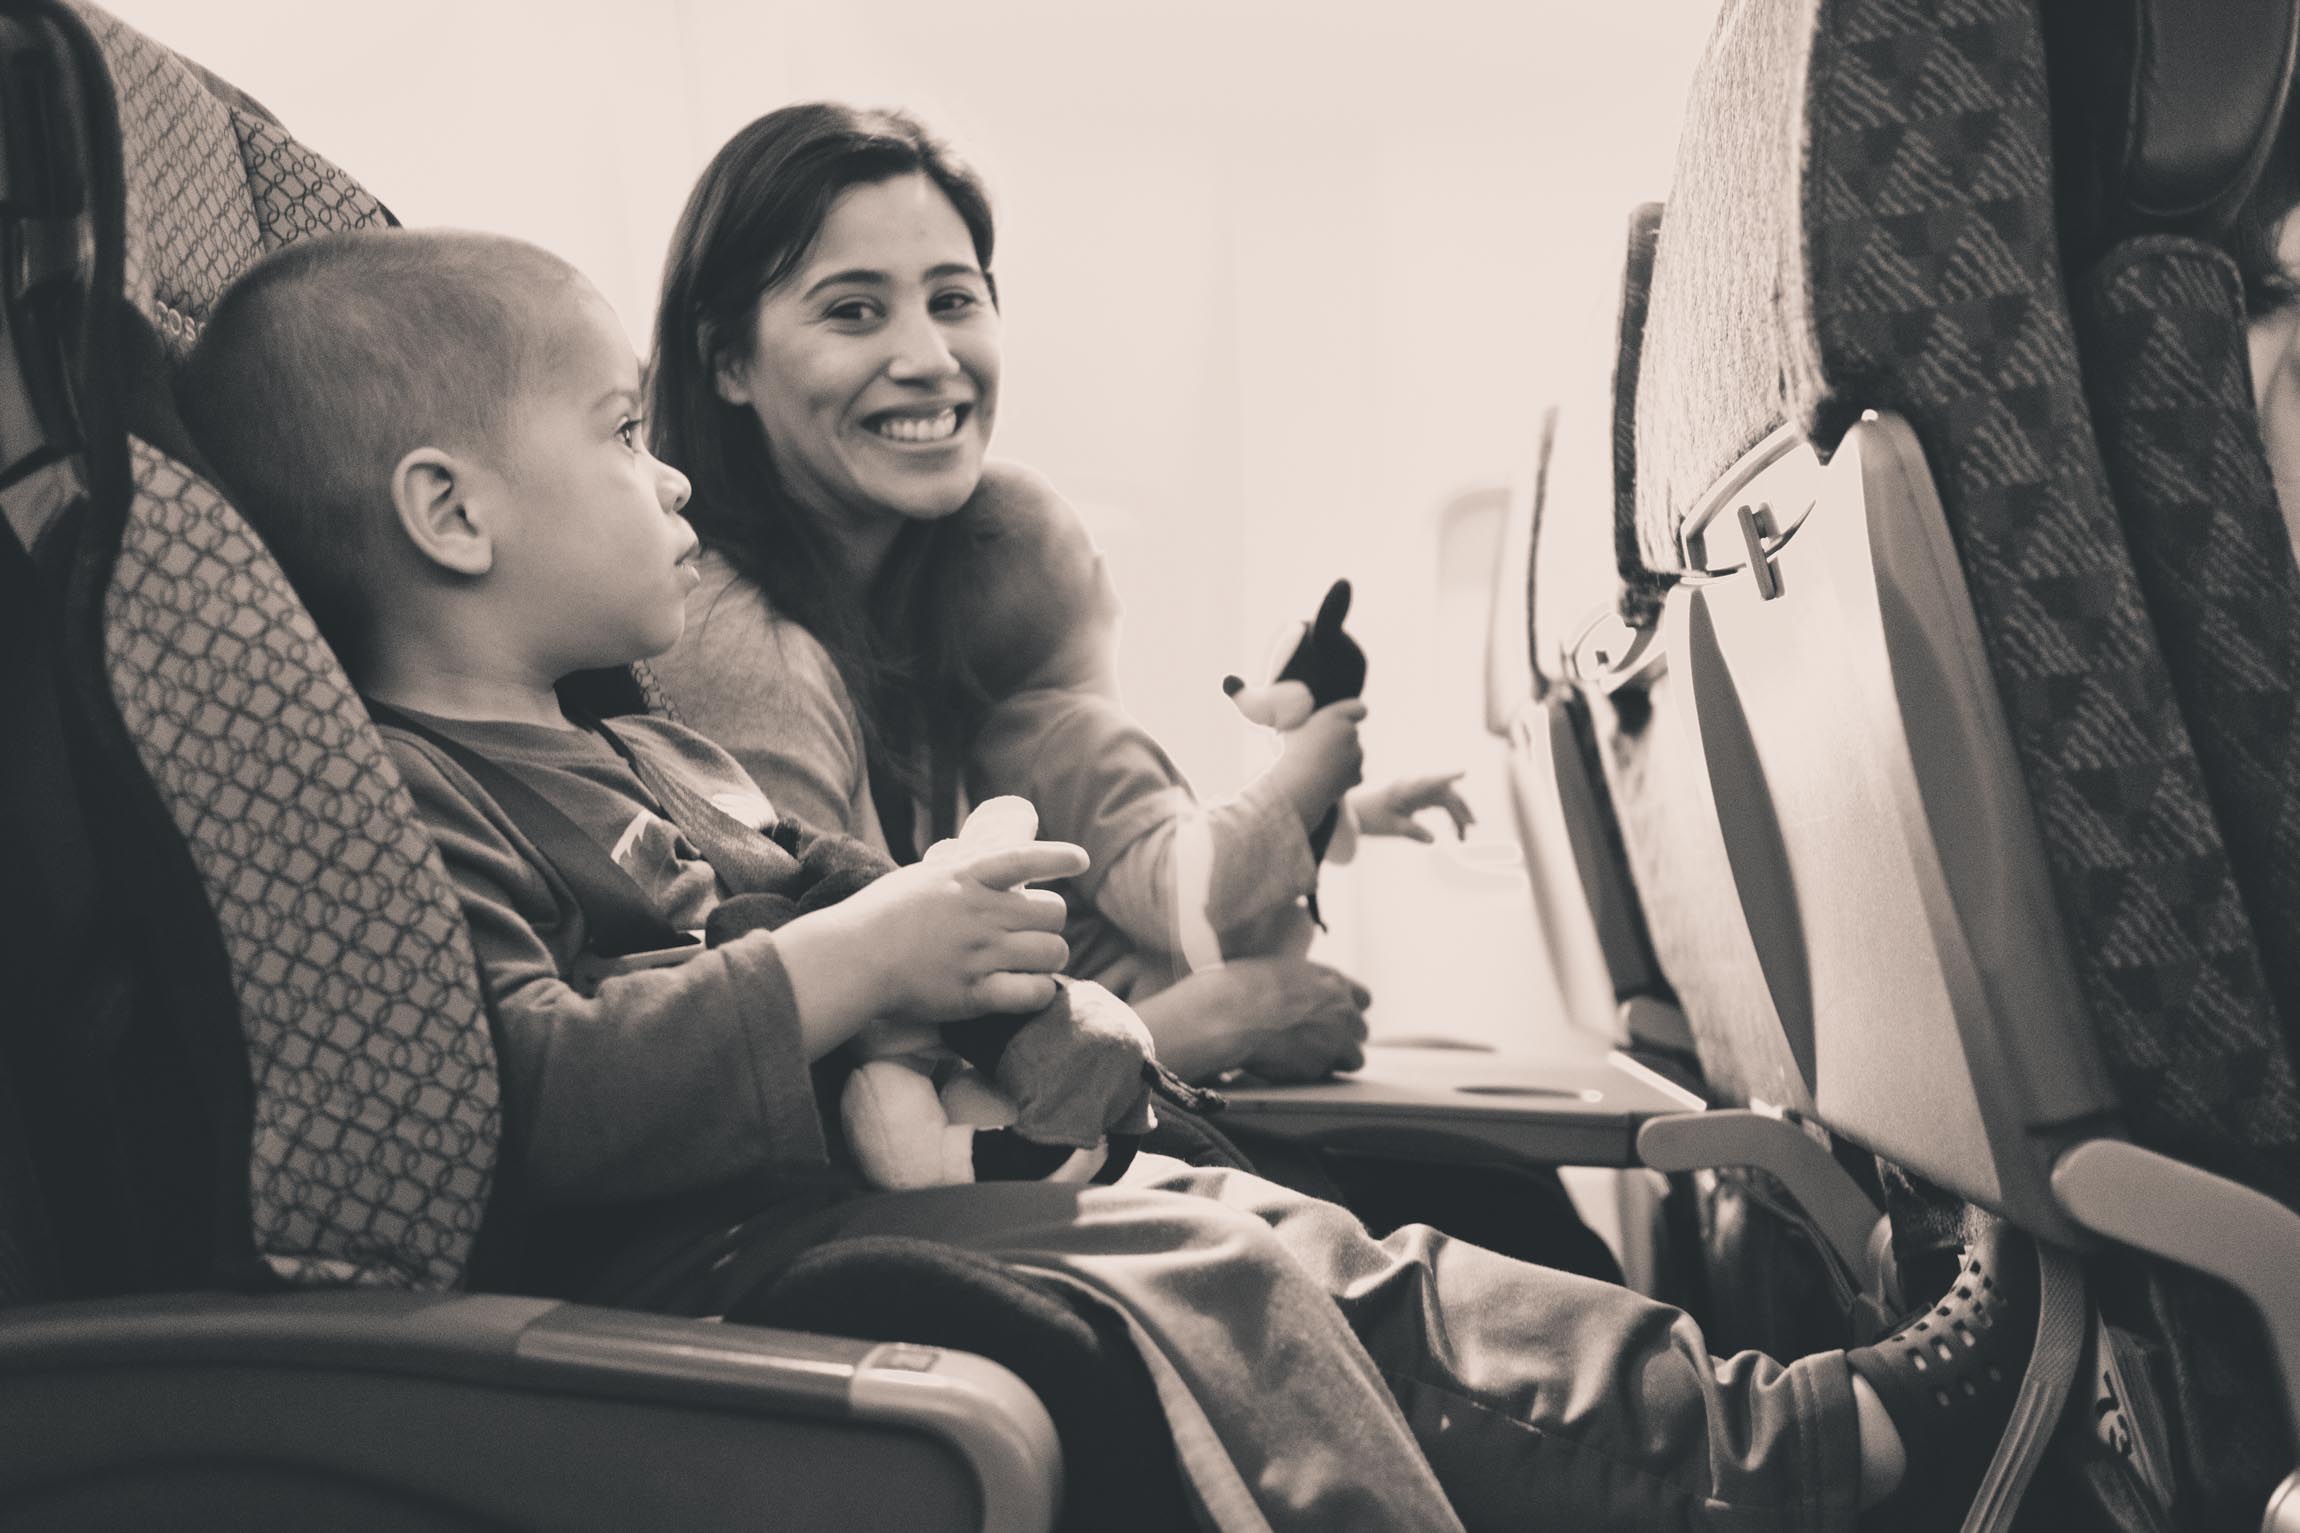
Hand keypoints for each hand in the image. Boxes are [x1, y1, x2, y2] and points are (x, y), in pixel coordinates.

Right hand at [831, 839, 1087, 1021]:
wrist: (851, 958)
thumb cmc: (879, 915)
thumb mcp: (922, 877)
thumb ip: (958, 872)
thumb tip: (985, 860)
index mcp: (966, 878)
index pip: (1026, 859)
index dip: (1059, 858)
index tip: (1080, 861)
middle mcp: (980, 912)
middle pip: (1054, 913)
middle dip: (1051, 923)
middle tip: (1036, 932)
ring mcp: (980, 954)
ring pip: (1053, 952)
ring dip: (1050, 958)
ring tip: (1034, 962)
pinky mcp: (975, 994)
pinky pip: (1033, 992)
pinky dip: (1040, 991)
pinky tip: (1030, 990)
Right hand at [1138, 956, 1370, 1082]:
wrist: (1230, 1014)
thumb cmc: (1241, 988)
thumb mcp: (1278, 971)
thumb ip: (1302, 984)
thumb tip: (1298, 994)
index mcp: (1330, 979)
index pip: (1362, 998)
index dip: (1348, 1011)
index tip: (1336, 1020)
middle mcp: (1340, 1006)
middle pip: (1360, 1030)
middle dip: (1343, 1038)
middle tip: (1317, 1043)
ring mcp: (1336, 1036)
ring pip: (1354, 1058)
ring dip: (1335, 1061)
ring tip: (1304, 1060)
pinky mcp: (1322, 1064)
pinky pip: (1327, 1075)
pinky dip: (1313, 1075)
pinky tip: (1289, 1067)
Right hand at [1265, 699, 1367, 831]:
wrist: (1292, 787)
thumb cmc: (1284, 756)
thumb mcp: (1288, 727)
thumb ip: (1306, 719)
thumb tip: (1308, 721)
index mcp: (1335, 716)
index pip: (1358, 709)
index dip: (1353, 713)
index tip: (1345, 720)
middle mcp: (1351, 734)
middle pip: (1351, 734)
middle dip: (1339, 740)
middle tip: (1316, 751)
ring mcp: (1356, 756)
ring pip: (1353, 754)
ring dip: (1341, 759)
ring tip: (1316, 768)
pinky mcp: (1356, 776)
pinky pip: (1353, 774)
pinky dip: (1344, 778)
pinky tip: (1325, 780)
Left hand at [1350, 772, 1473, 842]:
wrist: (1358, 813)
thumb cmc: (1372, 817)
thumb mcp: (1392, 827)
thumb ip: (1413, 832)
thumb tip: (1433, 840)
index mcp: (1409, 788)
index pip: (1432, 781)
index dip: (1448, 776)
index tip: (1463, 773)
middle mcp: (1416, 786)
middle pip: (1445, 792)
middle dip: (1460, 808)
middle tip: (1472, 827)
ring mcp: (1418, 790)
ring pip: (1445, 798)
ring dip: (1457, 813)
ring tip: (1464, 834)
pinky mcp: (1419, 797)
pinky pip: (1439, 803)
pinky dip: (1448, 814)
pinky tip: (1455, 828)